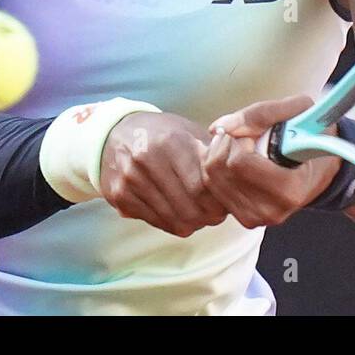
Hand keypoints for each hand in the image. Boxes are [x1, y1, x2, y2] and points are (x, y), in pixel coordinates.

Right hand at [98, 111, 229, 236]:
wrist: (113, 133)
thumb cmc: (160, 133)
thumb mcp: (187, 131)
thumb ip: (212, 152)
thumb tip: (242, 171)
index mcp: (171, 141)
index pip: (203, 186)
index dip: (219, 201)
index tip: (225, 204)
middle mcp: (148, 159)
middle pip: (189, 206)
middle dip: (208, 216)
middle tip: (215, 215)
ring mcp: (131, 179)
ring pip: (173, 219)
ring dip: (192, 223)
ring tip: (198, 216)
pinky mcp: (119, 196)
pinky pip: (155, 221)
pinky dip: (171, 223)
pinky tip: (176, 213)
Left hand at [201, 95, 339, 228]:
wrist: (321, 168)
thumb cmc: (314, 138)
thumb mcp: (301, 112)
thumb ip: (262, 113)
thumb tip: (221, 127)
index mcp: (290, 189)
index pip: (239, 162)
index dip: (241, 139)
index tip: (255, 132)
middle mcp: (272, 210)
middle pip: (220, 169)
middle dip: (227, 143)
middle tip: (246, 135)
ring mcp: (256, 218)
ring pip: (210, 178)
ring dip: (219, 152)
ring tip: (240, 144)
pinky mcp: (244, 218)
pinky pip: (211, 187)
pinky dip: (216, 167)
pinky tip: (232, 158)